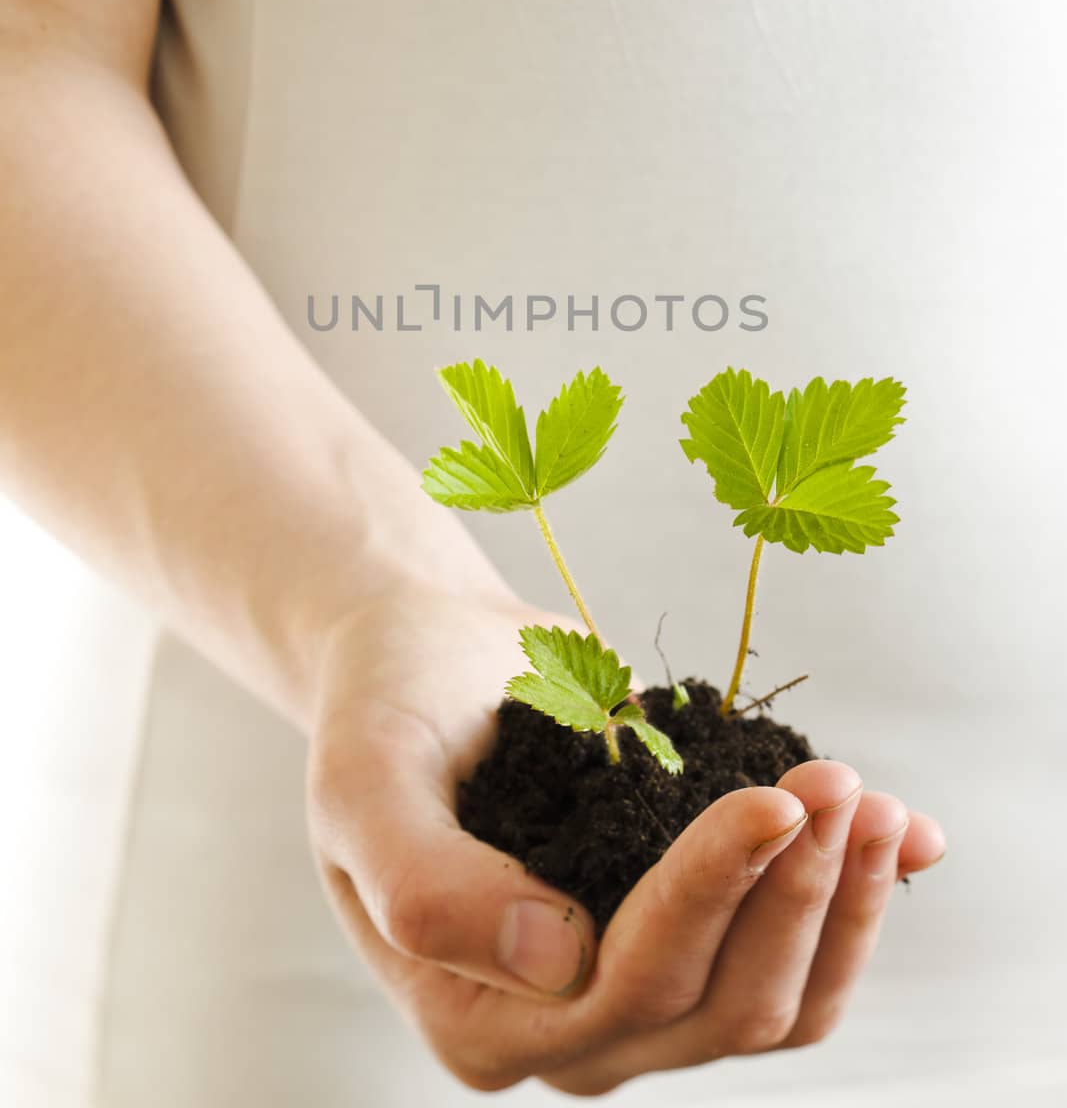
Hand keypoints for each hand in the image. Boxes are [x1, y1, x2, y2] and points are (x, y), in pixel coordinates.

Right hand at [307, 576, 944, 1094]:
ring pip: (773, 1003)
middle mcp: (565, 1024)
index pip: (623, 981)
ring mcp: (633, 988)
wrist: (427, 657)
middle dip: (790, 892)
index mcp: (477, 1013)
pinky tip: (906, 836)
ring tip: (870, 799)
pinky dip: (856, 905)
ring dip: (838, 906)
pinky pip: (795, 961)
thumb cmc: (384, 708)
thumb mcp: (363, 780)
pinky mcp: (688, 936)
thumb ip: (426, 887)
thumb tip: (554, 957)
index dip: (710, 896)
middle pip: (717, 1004)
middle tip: (835, 783)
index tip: (769, 800)